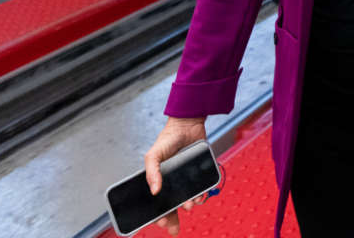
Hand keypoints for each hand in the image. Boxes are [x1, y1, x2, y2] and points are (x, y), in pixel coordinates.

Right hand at [144, 116, 208, 234]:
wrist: (189, 125)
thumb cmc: (168, 139)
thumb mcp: (153, 155)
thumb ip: (152, 172)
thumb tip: (154, 191)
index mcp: (159, 180)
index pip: (156, 202)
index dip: (157, 213)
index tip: (160, 221)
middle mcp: (172, 181)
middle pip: (171, 205)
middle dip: (172, 218)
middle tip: (173, 227)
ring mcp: (186, 178)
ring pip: (187, 199)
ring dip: (188, 205)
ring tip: (189, 205)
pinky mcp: (199, 173)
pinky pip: (201, 189)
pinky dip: (201, 195)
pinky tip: (199, 196)